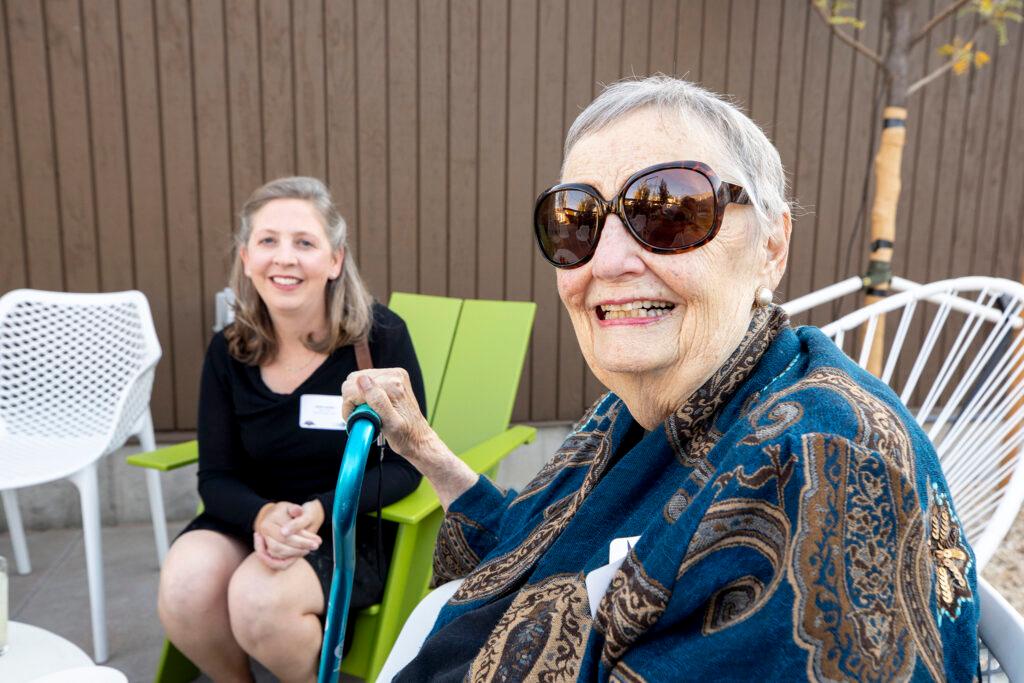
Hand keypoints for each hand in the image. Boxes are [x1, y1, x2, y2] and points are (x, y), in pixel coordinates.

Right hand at [253, 501, 321, 565]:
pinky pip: (276, 556)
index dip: (304, 537)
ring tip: (308, 550)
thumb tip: (298, 511)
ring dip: (295, 553)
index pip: (288, 531)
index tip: (317, 540)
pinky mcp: (265, 546)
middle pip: (283, 542)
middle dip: (300, 546)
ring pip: (278, 551)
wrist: (275, 516)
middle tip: (315, 546)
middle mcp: (265, 528)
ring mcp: (263, 538)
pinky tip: (300, 553)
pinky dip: (288, 556)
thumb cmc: (287, 511)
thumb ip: (296, 509)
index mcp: (272, 518)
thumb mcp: (293, 507)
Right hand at [341, 368, 478, 509]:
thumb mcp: (390, 424)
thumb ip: (377, 401)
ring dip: (359, 398)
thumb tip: (363, 380)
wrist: (418, 439)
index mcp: (393, 385)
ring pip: (358, 381)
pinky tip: (373, 407)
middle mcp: (394, 376)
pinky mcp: (391, 379)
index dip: (350, 405)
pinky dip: (365, 396)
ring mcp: (393, 376)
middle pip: (354, 380)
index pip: (353, 386)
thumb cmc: (406, 436)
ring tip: (370, 413)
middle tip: (364, 417)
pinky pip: (367, 383)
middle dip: (353, 400)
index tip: (356, 418)